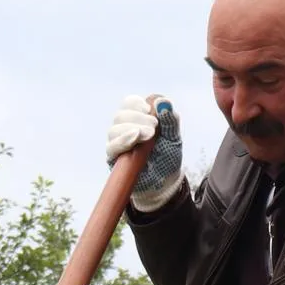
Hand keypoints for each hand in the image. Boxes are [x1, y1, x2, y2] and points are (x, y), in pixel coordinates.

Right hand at [105, 94, 183, 211]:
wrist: (163, 182)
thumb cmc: (167, 157)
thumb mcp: (173, 138)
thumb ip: (170, 120)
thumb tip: (163, 102)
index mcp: (137, 119)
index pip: (129, 104)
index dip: (136, 104)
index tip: (149, 110)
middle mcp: (124, 129)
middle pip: (120, 115)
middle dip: (137, 118)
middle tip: (154, 128)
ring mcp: (117, 143)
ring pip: (114, 130)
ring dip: (131, 129)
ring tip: (149, 136)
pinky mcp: (113, 158)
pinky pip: (111, 146)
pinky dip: (122, 141)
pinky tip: (134, 139)